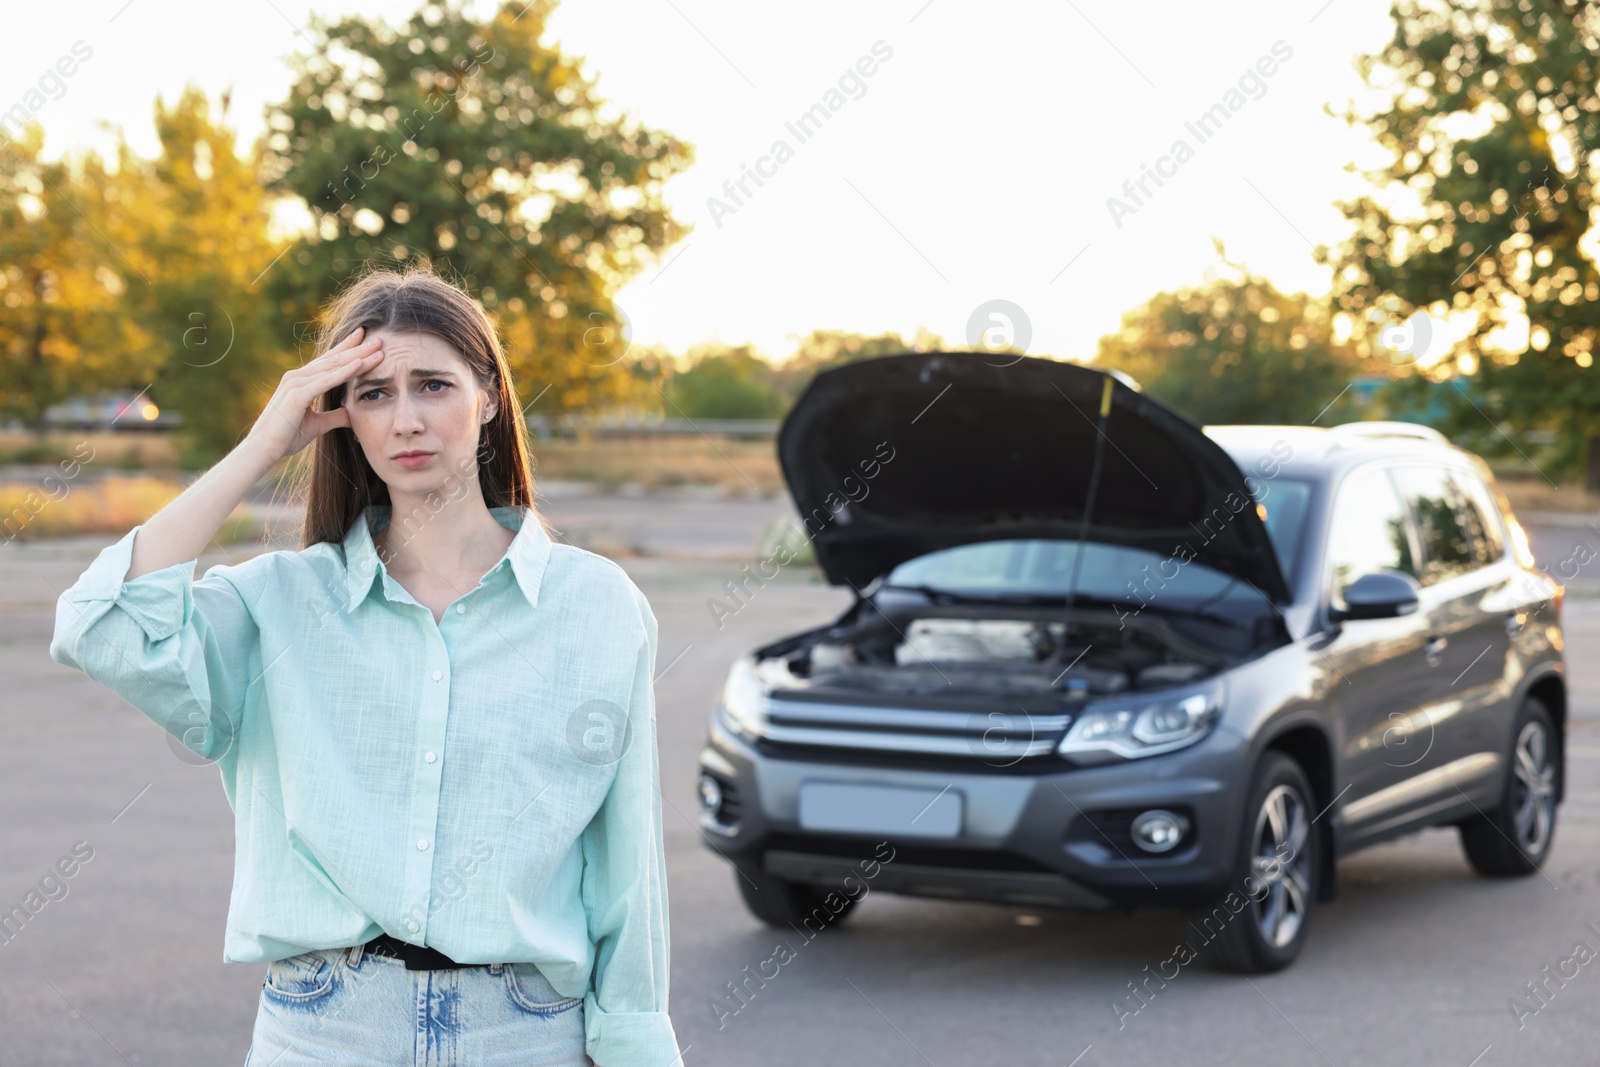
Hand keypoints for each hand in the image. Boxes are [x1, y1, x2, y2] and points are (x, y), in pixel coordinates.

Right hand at [244, 325, 384, 463]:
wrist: (264, 448)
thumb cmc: (286, 436)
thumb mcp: (317, 425)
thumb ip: (334, 417)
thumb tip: (352, 415)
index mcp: (301, 381)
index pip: (329, 361)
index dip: (347, 348)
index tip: (365, 338)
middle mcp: (298, 377)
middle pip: (334, 359)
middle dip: (358, 348)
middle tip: (379, 339)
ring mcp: (296, 383)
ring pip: (333, 367)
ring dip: (357, 357)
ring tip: (377, 347)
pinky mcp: (297, 394)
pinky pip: (326, 381)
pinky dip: (343, 372)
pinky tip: (359, 364)